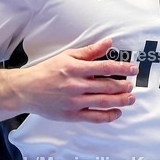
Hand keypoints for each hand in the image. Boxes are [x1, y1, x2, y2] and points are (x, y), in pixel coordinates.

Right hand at [12, 37, 137, 122]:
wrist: (27, 90)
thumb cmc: (47, 71)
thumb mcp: (67, 56)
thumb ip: (90, 51)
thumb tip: (108, 42)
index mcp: (76, 68)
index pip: (105, 67)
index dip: (122, 68)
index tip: (133, 69)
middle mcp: (76, 85)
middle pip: (107, 86)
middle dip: (124, 86)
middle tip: (132, 85)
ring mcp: (75, 102)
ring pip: (104, 101)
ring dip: (121, 100)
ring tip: (130, 98)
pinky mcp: (72, 115)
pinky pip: (94, 117)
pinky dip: (108, 116)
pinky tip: (117, 112)